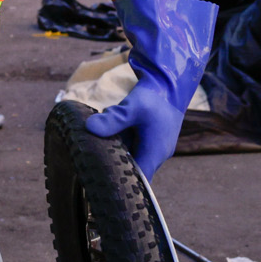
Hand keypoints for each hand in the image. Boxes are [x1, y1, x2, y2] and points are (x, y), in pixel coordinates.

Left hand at [82, 0, 219, 175]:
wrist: (171, 79)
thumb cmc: (156, 95)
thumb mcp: (133, 107)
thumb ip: (113, 120)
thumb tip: (89, 128)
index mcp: (155, 152)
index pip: (138, 179)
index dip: (121, 182)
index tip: (100, 178)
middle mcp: (157, 152)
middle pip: (131, 166)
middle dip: (112, 159)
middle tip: (92, 155)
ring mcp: (154, 144)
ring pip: (129, 151)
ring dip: (114, 144)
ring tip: (100, 134)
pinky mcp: (150, 135)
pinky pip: (131, 141)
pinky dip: (119, 135)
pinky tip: (110, 123)